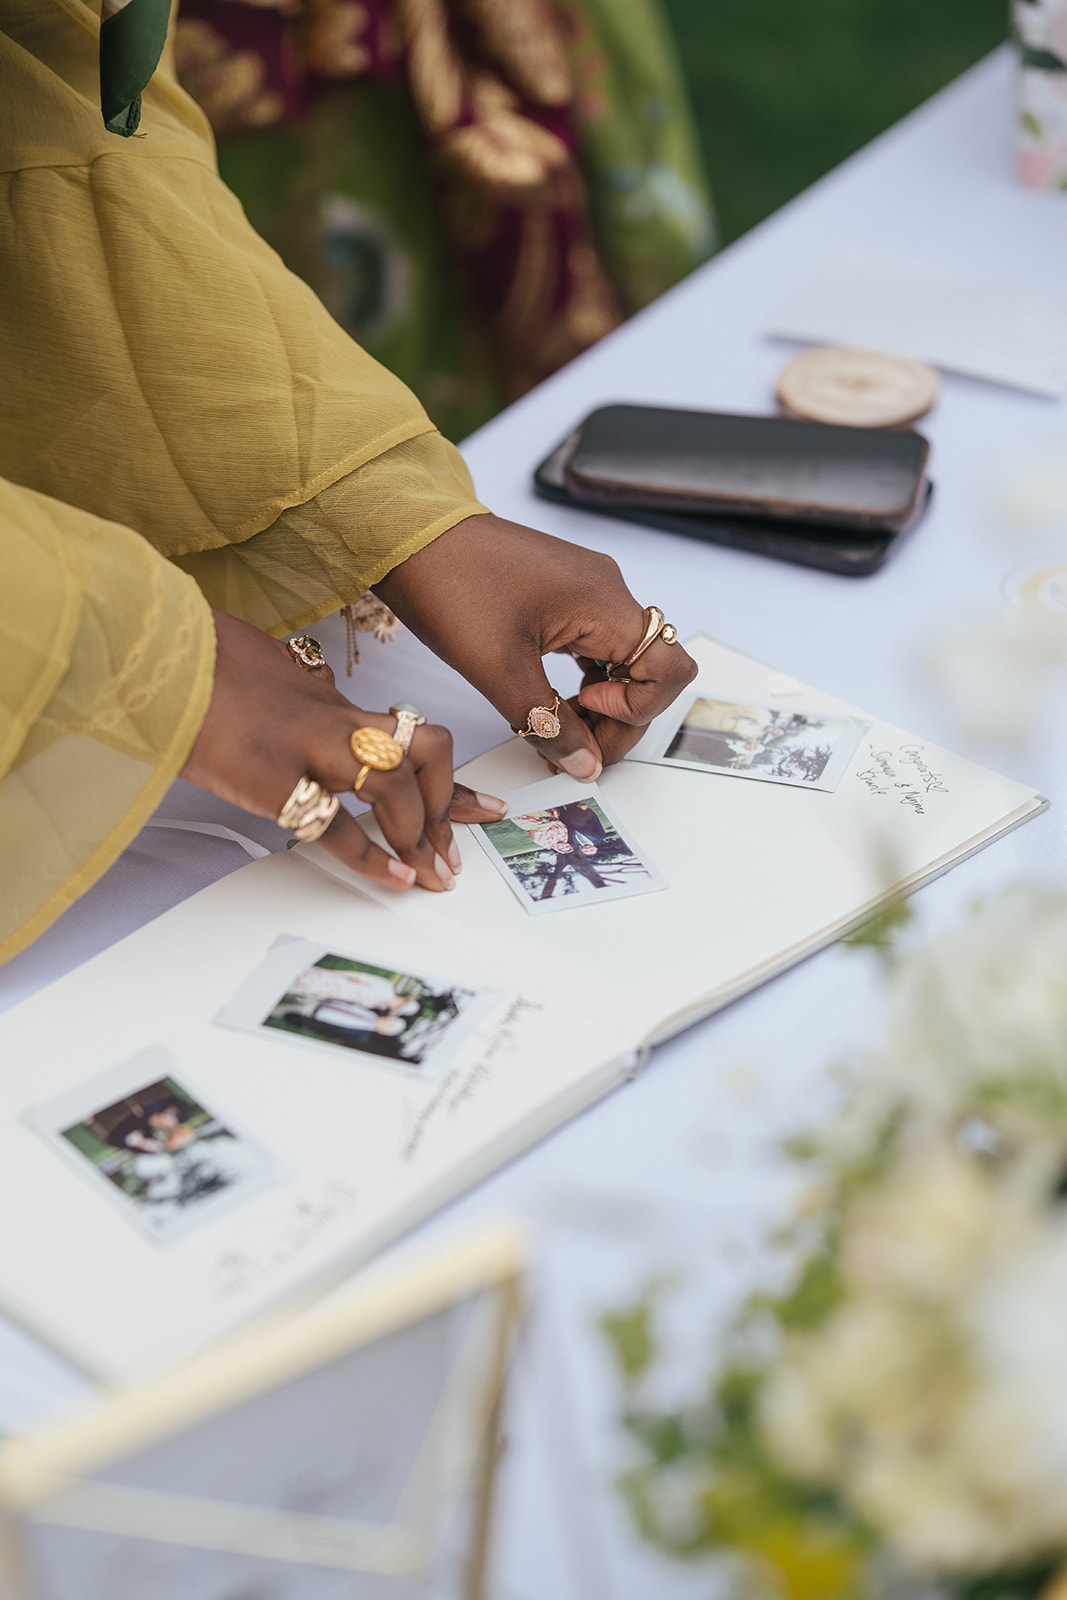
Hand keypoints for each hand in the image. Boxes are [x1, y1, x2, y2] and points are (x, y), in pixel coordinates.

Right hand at [180, 611, 506, 891]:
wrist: (151, 655)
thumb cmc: (197, 661)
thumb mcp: (263, 667)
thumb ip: (298, 691)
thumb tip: (319, 700)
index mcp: (328, 698)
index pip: (410, 733)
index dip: (450, 778)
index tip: (482, 807)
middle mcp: (330, 718)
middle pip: (422, 750)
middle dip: (445, 804)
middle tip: (454, 851)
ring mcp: (304, 745)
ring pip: (393, 781)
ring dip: (417, 831)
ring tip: (429, 871)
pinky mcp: (270, 776)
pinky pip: (333, 823)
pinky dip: (369, 855)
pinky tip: (393, 878)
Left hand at [375, 514, 696, 775]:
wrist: (407, 534)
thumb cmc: (449, 583)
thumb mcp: (497, 669)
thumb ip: (546, 723)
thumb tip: (584, 764)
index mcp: (603, 601)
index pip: (669, 670)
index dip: (636, 710)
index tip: (582, 716)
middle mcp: (606, 592)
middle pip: (651, 672)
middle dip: (618, 718)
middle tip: (569, 743)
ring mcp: (587, 592)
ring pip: (624, 663)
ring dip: (600, 703)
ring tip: (553, 722)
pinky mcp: (564, 595)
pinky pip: (597, 648)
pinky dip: (584, 682)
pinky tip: (547, 697)